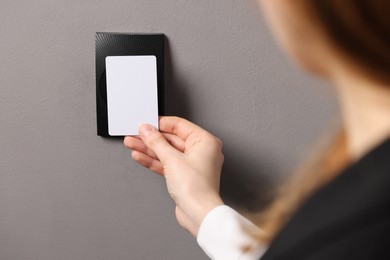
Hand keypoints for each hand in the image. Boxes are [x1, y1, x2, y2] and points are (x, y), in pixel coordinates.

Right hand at [123, 116, 224, 236]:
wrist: (198, 214)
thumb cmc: (197, 188)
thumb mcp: (172, 159)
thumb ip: (156, 142)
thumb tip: (147, 130)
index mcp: (206, 142)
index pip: (180, 125)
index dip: (161, 124)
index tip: (146, 123)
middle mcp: (201, 152)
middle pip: (171, 139)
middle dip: (151, 138)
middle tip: (136, 134)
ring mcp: (192, 165)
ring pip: (167, 152)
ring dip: (149, 148)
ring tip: (132, 143)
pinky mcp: (184, 176)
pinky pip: (167, 164)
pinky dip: (153, 160)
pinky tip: (140, 156)